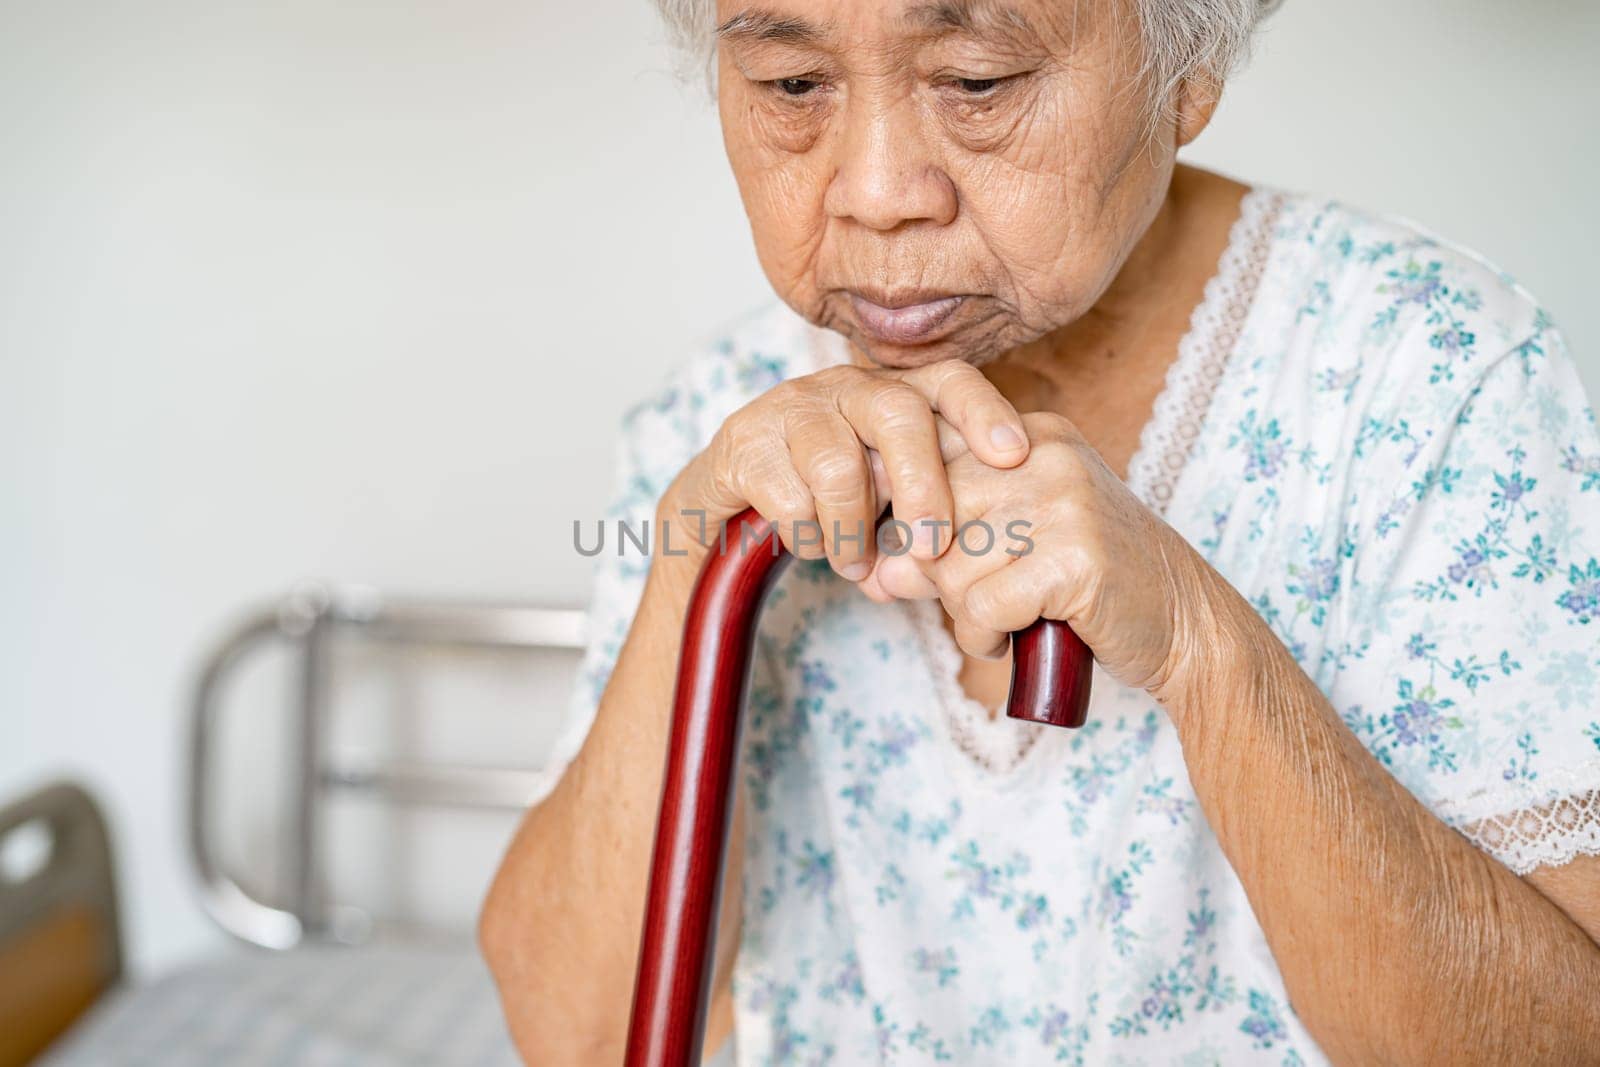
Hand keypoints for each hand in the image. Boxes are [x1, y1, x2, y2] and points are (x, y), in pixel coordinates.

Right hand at [661, 361, 1030, 579]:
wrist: (727, 508)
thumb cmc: (827, 504)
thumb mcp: (887, 506)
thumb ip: (924, 526)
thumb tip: (954, 570)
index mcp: (893, 394)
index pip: (949, 380)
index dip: (984, 412)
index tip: (1014, 456)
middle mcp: (846, 387)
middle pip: (897, 413)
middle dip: (922, 486)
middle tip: (931, 548)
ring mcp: (792, 407)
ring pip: (838, 464)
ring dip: (852, 530)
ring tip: (853, 563)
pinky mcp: (743, 440)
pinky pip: (789, 497)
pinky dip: (808, 538)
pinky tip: (809, 545)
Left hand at [863, 410, 1220, 697]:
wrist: (1186, 623)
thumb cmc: (1091, 584)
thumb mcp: (1012, 546)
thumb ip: (943, 545)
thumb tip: (879, 573)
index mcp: (1027, 437)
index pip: (925, 458)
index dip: (907, 517)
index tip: (918, 556)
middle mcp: (1043, 455)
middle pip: (929, 515)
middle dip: (933, 573)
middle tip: (970, 600)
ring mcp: (1064, 501)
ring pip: (949, 565)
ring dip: (962, 611)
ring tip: (1003, 619)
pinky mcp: (1076, 558)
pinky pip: (983, 605)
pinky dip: (985, 636)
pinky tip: (1014, 637)